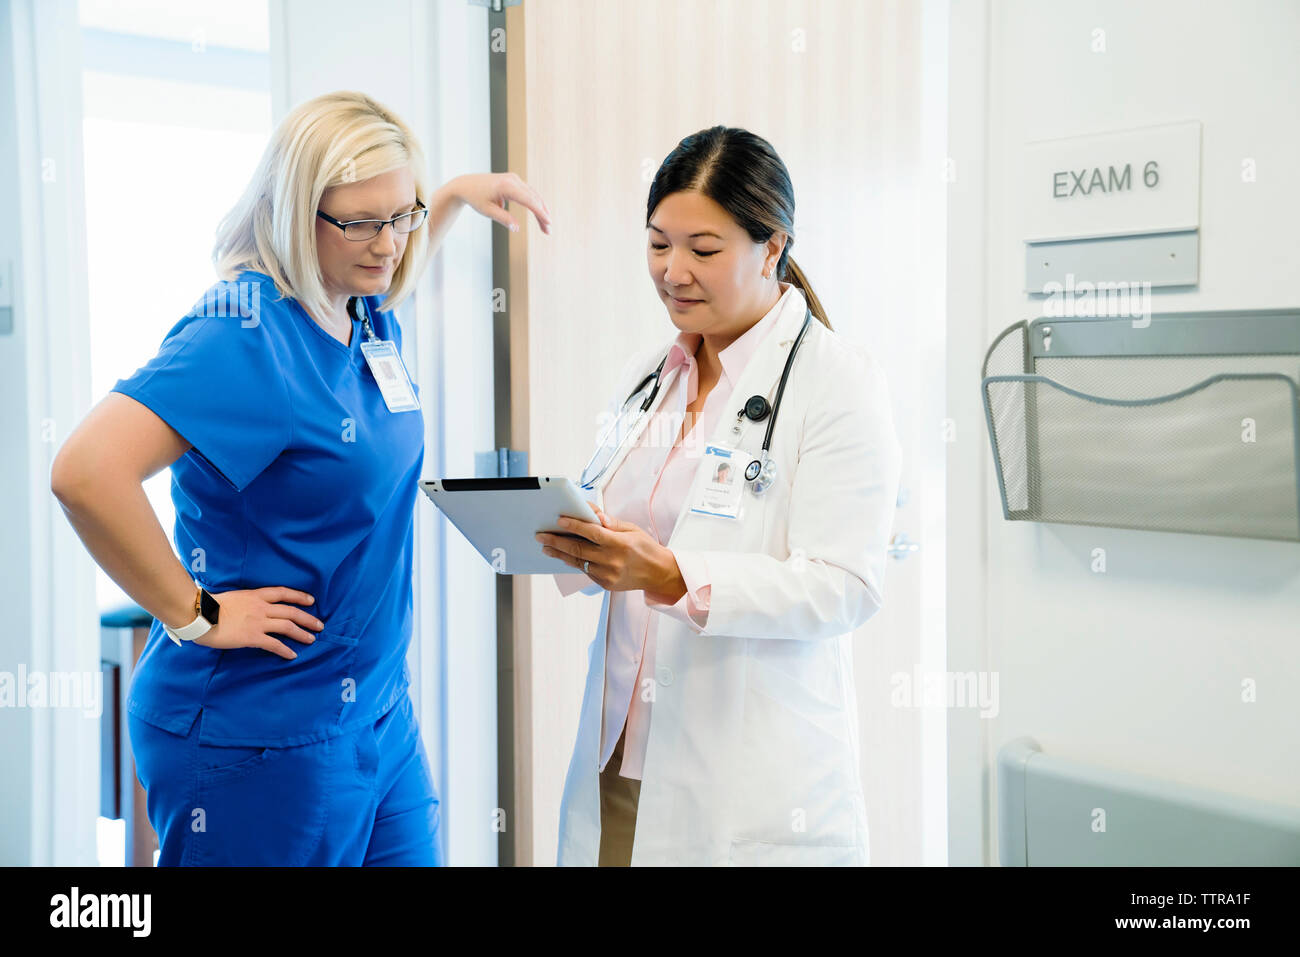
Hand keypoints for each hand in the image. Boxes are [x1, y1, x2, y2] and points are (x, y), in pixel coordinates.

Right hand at [194, 587, 323, 660]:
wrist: (199, 614)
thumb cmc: (210, 606)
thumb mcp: (233, 597)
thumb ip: (246, 602)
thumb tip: (251, 608)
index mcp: (255, 595)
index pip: (283, 593)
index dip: (299, 596)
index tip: (312, 600)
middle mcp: (261, 607)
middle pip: (291, 611)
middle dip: (308, 618)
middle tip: (320, 625)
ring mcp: (258, 622)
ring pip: (287, 626)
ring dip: (302, 633)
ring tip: (312, 639)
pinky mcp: (252, 637)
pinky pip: (274, 644)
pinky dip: (285, 650)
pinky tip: (292, 655)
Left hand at [450, 172, 550, 234]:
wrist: (466, 185)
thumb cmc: (475, 198)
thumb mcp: (487, 211)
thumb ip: (503, 219)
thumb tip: (517, 228)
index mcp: (506, 186)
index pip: (529, 200)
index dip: (540, 212)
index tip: (548, 223)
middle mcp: (513, 180)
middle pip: (534, 198)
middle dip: (542, 214)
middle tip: (548, 231)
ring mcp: (514, 179)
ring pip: (533, 195)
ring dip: (540, 210)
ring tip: (545, 227)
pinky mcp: (514, 181)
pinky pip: (528, 193)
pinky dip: (534, 204)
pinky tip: (539, 215)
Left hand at [536, 509, 686, 602]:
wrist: (658, 574)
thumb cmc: (646, 548)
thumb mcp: (632, 529)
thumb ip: (611, 523)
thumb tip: (592, 513)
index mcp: (620, 544)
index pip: (591, 533)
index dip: (574, 525)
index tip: (559, 520)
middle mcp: (612, 560)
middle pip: (578, 549)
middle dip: (557, 541)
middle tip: (541, 535)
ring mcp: (607, 574)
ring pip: (578, 562)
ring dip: (560, 553)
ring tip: (546, 547)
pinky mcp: (605, 584)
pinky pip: (585, 571)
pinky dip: (573, 562)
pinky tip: (563, 556)